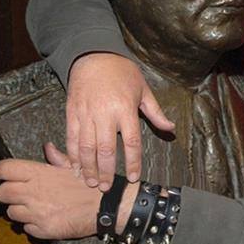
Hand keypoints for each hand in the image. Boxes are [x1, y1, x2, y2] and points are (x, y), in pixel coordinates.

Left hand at [0, 145, 101, 238]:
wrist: (107, 206)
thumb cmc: (91, 184)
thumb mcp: (75, 166)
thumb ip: (56, 158)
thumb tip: (47, 147)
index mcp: (39, 173)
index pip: (3, 169)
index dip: (2, 172)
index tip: (5, 175)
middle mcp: (34, 192)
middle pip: (2, 193)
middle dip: (9, 194)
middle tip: (20, 194)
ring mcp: (37, 213)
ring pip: (11, 213)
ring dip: (20, 211)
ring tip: (36, 207)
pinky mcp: (43, 230)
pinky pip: (27, 229)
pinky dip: (33, 225)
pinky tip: (46, 218)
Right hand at [67, 53, 174, 190]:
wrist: (93, 55)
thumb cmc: (122, 72)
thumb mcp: (143, 89)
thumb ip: (155, 112)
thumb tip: (171, 129)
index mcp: (125, 109)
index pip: (131, 142)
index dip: (132, 162)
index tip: (133, 177)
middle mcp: (105, 113)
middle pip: (105, 149)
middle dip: (106, 172)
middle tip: (106, 188)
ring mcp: (86, 113)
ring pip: (86, 147)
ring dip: (87, 168)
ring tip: (91, 183)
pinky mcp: (72, 112)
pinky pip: (72, 137)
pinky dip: (72, 155)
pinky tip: (75, 167)